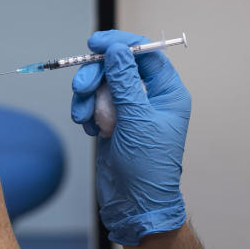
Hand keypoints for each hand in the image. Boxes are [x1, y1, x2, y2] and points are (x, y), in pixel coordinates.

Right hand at [71, 30, 190, 245]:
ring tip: (84, 118)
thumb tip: (117, 49)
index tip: (96, 43)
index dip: (121, 45)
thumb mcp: (136, 119)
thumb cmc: (147, 166)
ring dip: (87, 97)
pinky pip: (93, 103)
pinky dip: (86, 113)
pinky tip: (90, 130)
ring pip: (101, 85)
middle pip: (117, 67)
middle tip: (81, 87)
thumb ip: (124, 81)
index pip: (146, 55)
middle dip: (96, 75)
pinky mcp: (111, 123)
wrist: (134, 205)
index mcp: (168, 93)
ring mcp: (129, 110)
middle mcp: (149, 98)